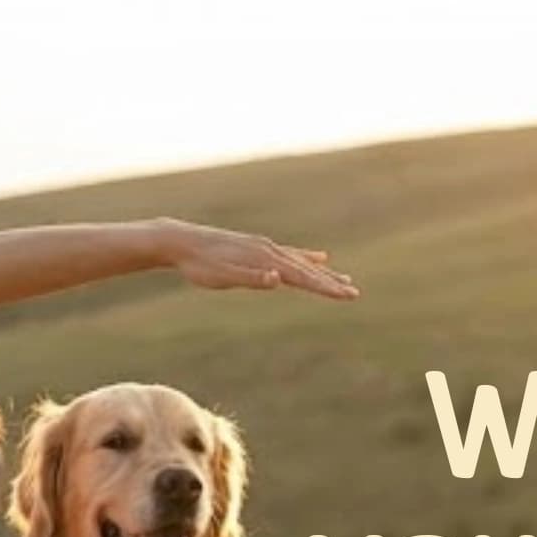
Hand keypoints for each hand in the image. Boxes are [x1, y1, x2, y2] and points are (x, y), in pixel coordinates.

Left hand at [150, 219, 358, 298]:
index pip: (302, 277)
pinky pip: (291, 254)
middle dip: (330, 282)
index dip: (326, 288)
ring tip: (344, 278)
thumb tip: (277, 278)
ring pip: (302, 262)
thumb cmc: (200, 265)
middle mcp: (270, 250)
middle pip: (307, 270)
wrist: (182, 241)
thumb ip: (251, 278)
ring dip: (323, 272)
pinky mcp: (258, 247)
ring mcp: (265, 247)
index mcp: (265, 259)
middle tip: (354, 293)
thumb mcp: (222, 276)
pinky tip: (319, 258)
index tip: (348, 295)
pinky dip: (308, 258)